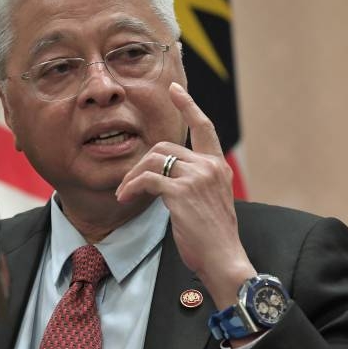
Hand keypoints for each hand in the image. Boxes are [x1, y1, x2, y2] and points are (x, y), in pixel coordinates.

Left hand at [115, 82, 253, 307]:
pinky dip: (131, 187)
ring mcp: (196, 177)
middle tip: (126, 186)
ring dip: (131, 177)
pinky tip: (125, 198)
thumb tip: (164, 180)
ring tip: (123, 195)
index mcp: (217, 166)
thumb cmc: (212, 238)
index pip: (204, 127)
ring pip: (151, 162)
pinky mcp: (181, 191)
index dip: (188, 106)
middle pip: (163, 148)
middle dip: (139, 165)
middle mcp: (209, 166)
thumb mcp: (207, 202)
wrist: (223, 258)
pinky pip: (146, 180)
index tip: (175, 89)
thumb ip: (193, 183)